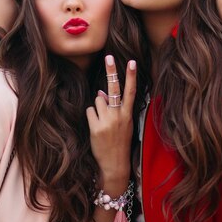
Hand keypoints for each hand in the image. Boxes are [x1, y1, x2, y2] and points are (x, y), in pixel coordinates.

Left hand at [86, 55, 136, 188]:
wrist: (115, 164)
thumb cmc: (120, 142)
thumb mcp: (123, 125)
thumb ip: (115, 108)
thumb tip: (101, 93)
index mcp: (128, 115)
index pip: (131, 92)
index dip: (131, 76)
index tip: (132, 62)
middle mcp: (119, 116)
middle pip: (114, 89)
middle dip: (112, 71)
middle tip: (109, 57)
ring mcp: (107, 121)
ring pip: (97, 100)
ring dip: (97, 108)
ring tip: (102, 122)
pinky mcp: (95, 127)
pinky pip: (89, 111)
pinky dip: (91, 116)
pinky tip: (96, 127)